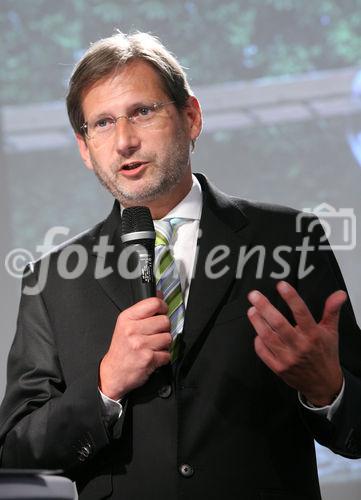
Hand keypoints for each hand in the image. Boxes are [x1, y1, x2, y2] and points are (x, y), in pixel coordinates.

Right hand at [99, 297, 171, 399]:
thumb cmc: (121, 348)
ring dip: (163, 344)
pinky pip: (167, 354)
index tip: (162, 312)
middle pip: (165, 321)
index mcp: (127, 318)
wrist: (113, 372)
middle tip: (154, 335)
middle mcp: (132, 329)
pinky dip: (163, 357)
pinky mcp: (148, 358)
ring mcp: (140, 344)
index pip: (154, 303)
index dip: (163, 307)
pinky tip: (152, 357)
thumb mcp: (126, 324)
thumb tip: (160, 295)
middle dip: (163, 329)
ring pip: (168, 338)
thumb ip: (143, 310)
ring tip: (152, 347)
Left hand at [247, 281, 346, 405]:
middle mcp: (300, 346)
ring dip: (257, 321)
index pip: (301, 313)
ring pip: (268, 337)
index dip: (291, 298)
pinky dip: (258, 341)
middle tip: (254, 295)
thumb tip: (339, 294)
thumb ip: (331, 310)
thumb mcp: (331, 331)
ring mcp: (288, 358)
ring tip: (252, 310)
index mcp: (313, 335)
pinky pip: (263, 352)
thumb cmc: (325, 354)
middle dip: (265, 307)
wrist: (323, 384)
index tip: (281, 285)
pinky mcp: (278, 368)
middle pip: (279, 324)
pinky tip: (257, 331)